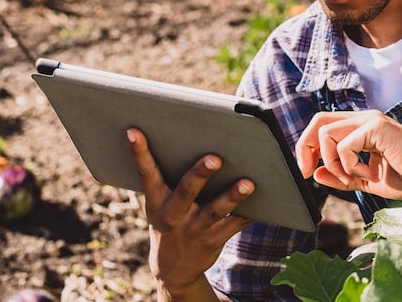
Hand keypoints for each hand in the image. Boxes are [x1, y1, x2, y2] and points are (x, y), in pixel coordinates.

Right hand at [127, 128, 252, 297]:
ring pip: (216, 210)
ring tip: (248, 182)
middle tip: (214, 157)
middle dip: (200, 174)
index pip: (146, 173)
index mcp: (157, 201)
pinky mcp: (213, 240)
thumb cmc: (171, 220)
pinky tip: (267, 202)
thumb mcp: (162, 204)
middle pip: (187, 191)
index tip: (134, 131)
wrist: (172, 270)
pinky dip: (249, 213)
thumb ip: (172, 178)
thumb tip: (197, 138)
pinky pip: (234, 224)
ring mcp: (193, 229)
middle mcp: (173, 215)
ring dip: (233, 196)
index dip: (139, 152)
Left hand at [295, 110, 401, 198]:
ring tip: (351, 177)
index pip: (323, 125)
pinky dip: (349, 165)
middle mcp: (364, 118)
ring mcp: (370, 119)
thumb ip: (341, 176)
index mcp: (361, 127)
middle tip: (308, 171)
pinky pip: (344, 146)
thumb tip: (315, 172)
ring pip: (326, 132)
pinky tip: (368, 172)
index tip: (308, 171)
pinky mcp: (375, 126)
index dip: (308, 146)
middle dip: (305, 147)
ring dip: (332, 162)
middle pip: (318, 121)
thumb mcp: (366, 180)